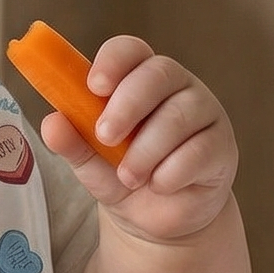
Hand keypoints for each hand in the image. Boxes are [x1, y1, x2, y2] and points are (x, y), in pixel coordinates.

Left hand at [37, 36, 237, 244]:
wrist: (156, 222)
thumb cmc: (123, 176)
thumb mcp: (90, 163)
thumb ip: (72, 142)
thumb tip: (51, 123)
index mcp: (138, 78)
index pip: (131, 50)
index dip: (113, 61)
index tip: (94, 86)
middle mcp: (176, 86)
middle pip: (158, 73)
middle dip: (127, 106)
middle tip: (105, 137)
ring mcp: (204, 113)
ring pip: (178, 115)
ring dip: (146, 150)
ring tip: (129, 177)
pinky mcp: (222, 146)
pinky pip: (199, 151)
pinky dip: (171, 173)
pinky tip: (159, 185)